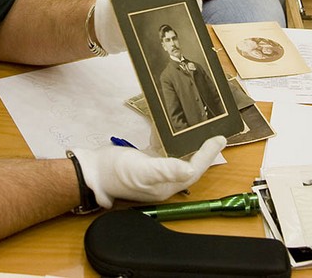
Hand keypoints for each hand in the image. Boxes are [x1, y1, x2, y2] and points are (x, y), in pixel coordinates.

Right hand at [72, 136, 225, 207]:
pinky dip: (168, 136)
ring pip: (178, 154)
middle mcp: (164, 179)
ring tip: (199, 127)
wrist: (93, 172)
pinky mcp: (145, 161)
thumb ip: (165, 170)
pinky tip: (168, 125)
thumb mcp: (141, 170)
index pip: (194, 169)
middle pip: (190, 163)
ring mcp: (155, 170)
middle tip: (214, 132)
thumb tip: (189, 170)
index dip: (208, 154)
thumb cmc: (115, 173)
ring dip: (188, 142)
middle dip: (203, 149)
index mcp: (167, 185)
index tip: (219, 139)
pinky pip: (163, 148)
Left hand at [94, 0, 209, 53]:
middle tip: (194, 7)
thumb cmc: (119, 0)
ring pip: (185, 15)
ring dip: (188, 16)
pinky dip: (183, 29)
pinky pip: (177, 30)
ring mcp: (164, 16)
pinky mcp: (161, 33)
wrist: (104, 25)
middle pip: (188, 0)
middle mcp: (165, 2)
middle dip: (194, 2)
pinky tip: (184, 31)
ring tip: (186, 18)